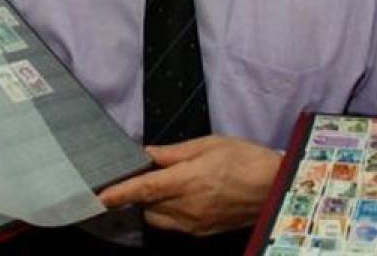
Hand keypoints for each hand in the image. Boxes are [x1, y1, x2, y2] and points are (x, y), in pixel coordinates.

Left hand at [98, 135, 281, 236]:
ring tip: (172, 186)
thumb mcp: (209, 145)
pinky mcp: (203, 232)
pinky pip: (175, 226)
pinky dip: (171, 214)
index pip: (143, 189)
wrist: (277, 188)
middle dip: (141, 194)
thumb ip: (174, 152)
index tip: (99, 196)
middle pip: (146, 206)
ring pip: (158, 219)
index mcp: (187, 181)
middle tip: (150, 176)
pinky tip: (186, 198)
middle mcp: (188, 206)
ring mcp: (195, 223)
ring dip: (155, 205)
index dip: (119, 193)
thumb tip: (148, 154)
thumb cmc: (247, 160)